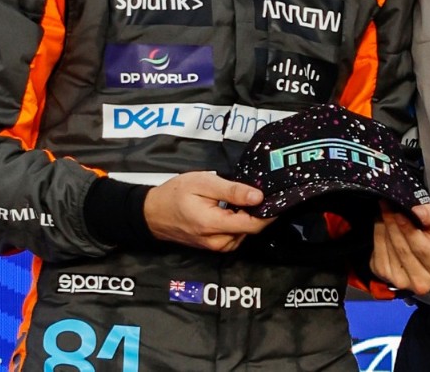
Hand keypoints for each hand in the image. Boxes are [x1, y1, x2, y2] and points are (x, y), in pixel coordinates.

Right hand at [144, 171, 273, 252]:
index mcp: (214, 225)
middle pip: (250, 230)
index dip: (269, 213)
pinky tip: (230, 209)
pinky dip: (237, 223)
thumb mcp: (203, 183)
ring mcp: (213, 246)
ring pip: (243, 234)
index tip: (277, 198)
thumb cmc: (175, 194)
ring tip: (237, 199)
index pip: (253, 225)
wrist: (151, 213)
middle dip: (257, 213)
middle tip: (255, 192)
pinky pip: (233, 236)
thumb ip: (231, 191)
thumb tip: (258, 197)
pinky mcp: (211, 246)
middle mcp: (216, 241)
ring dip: (246, 218)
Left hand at [370, 201, 429, 294]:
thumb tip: (417, 212)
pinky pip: (378, 252)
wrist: (419, 255)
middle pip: (403, 250)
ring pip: (389, 250)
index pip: (421, 249)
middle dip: (394, 225)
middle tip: (388, 205)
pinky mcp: (384, 276)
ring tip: (385, 210)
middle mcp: (421, 282)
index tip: (399, 213)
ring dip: (385, 227)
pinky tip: (382, 223)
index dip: (409, 230)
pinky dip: (378, 234)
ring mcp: (401, 281)